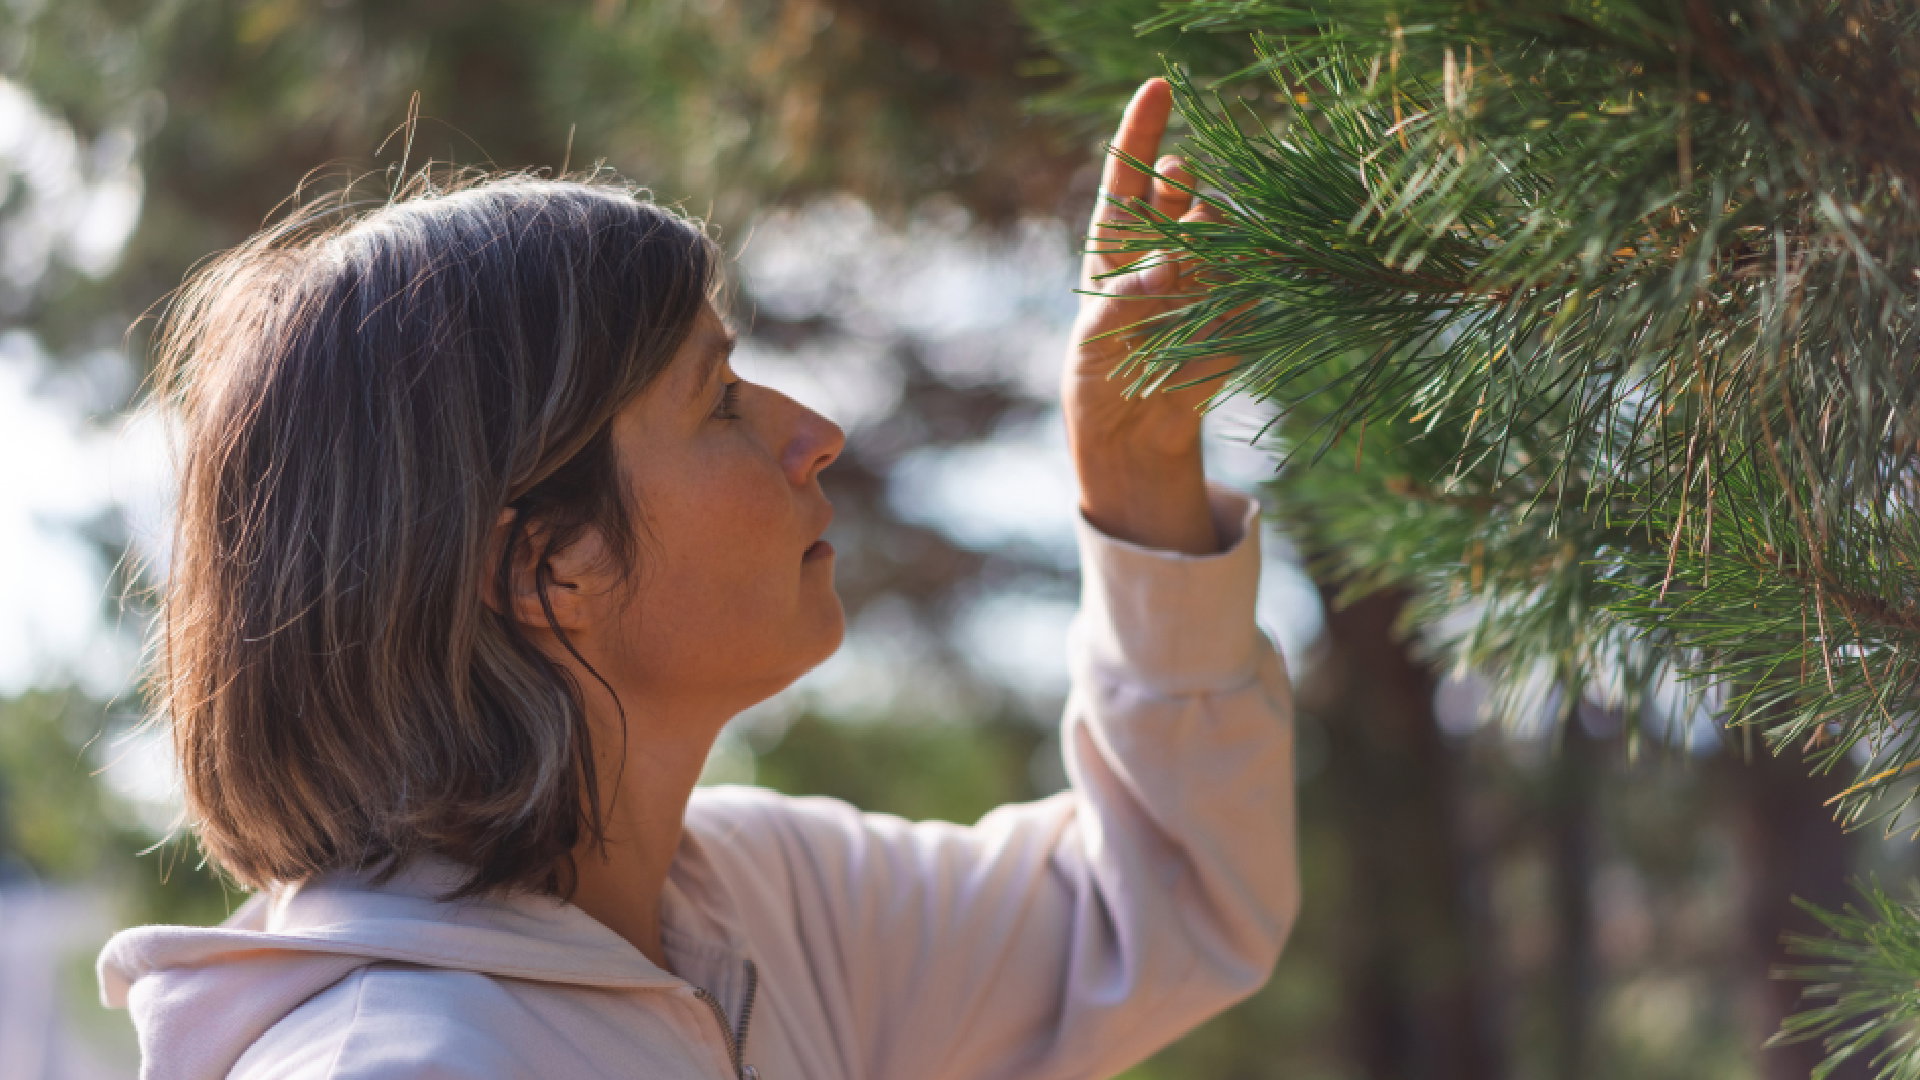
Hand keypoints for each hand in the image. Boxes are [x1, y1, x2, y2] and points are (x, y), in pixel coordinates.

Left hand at [1064, 77, 1236, 554]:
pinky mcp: (1237, 305)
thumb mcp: (1095, 341)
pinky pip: (1250, 279)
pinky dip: (1240, 288)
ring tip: (1188, 283)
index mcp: (1117, 241)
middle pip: (1182, 191)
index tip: (1158, 86)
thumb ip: (1124, 301)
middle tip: (1181, 195)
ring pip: (1222, 227)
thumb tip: (1165, 269)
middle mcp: (1165, 244)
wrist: (1135, 428)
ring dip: (1212, 241)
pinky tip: (1218, 319)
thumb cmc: (1100, 376)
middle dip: (1184, 187)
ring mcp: (1205, 271)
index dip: (1142, 129)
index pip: (1129, 174)